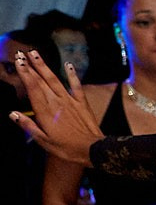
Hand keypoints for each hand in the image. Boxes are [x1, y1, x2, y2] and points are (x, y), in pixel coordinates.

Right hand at [10, 51, 101, 165]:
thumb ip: (28, 126)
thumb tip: (12, 114)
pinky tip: (68, 65)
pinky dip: (72, 75)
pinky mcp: (82, 103)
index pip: (32, 88)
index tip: (18, 62)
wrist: (94, 150)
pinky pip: (76, 86)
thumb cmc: (67, 148)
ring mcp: (70, 101)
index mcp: (45, 112)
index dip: (25, 74)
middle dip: (30, 66)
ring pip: (55, 80)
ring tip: (35, 53)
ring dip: (44, 66)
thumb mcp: (44, 141)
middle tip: (21, 53)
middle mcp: (56, 102)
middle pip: (41, 81)